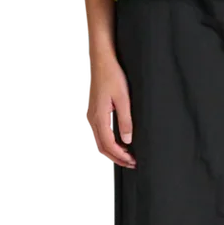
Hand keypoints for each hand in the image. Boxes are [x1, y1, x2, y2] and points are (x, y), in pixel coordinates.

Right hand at [86, 52, 136, 168]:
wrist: (102, 60)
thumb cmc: (112, 75)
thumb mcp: (123, 98)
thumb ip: (125, 120)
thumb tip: (128, 139)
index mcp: (99, 117)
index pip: (109, 145)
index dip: (120, 156)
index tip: (132, 161)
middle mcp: (92, 118)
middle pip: (102, 146)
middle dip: (116, 158)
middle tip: (131, 163)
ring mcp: (91, 115)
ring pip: (99, 141)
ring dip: (112, 151)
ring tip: (126, 156)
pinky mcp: (93, 111)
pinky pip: (98, 132)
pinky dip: (107, 142)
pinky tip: (118, 142)